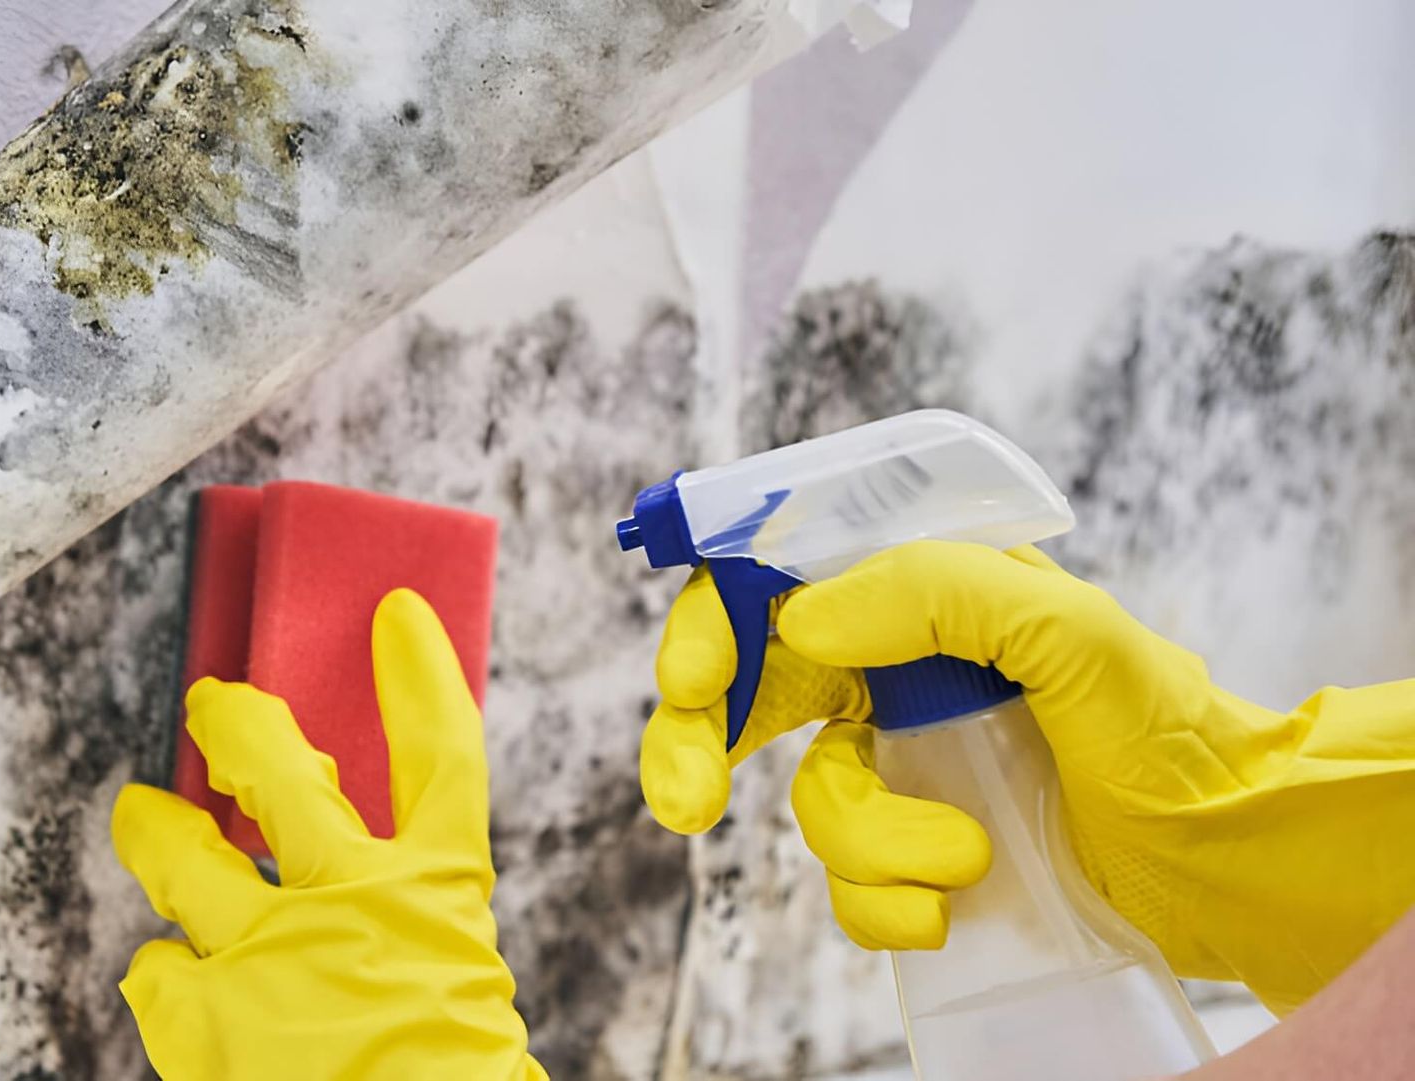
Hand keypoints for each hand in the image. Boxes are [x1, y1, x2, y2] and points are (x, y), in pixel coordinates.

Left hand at [112, 589, 546, 1079]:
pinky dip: (166, 973)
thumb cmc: (447, 1080)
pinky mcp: (205, 1020)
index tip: (396, 617)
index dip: (418, 675)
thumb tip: (346, 890)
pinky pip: (156, 971)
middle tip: (213, 703)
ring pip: (182, 856)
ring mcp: (269, 953)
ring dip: (154, 829)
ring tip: (140, 815)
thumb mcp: (452, 982)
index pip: (440, 752)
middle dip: (236, 722)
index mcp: (440, 894)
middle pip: (279, 771)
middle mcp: (350, 900)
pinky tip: (176, 981)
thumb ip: (405, 926)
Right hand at [645, 541, 1414, 1013]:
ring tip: (964, 858)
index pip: (780, 587)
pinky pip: (851, 885)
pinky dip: (886, 904)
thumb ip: (935, 592)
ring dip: (870, 843)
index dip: (713, 625)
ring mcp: (906, 770)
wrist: (1228, 855)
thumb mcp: (1070, 630)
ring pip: (813, 805)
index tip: (692, 680)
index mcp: (920, 602)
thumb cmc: (1167, 727)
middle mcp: (897, 680)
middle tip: (685, 802)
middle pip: (750, 696)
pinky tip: (951, 905)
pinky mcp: (921, 854)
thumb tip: (803, 617)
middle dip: (696, 747)